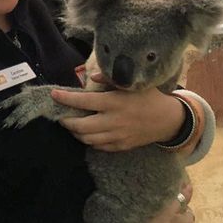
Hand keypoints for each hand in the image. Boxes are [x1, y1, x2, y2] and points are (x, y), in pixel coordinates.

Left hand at [51, 77, 184, 150]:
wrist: (167, 120)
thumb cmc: (148, 97)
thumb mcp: (132, 84)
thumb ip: (109, 78)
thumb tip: (90, 76)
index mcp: (114, 103)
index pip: (83, 101)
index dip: (65, 99)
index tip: (54, 95)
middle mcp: (113, 121)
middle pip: (80, 126)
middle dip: (65, 121)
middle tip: (61, 115)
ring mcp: (116, 136)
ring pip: (86, 139)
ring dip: (75, 132)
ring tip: (72, 124)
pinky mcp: (120, 146)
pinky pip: (97, 146)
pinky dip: (88, 140)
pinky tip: (86, 133)